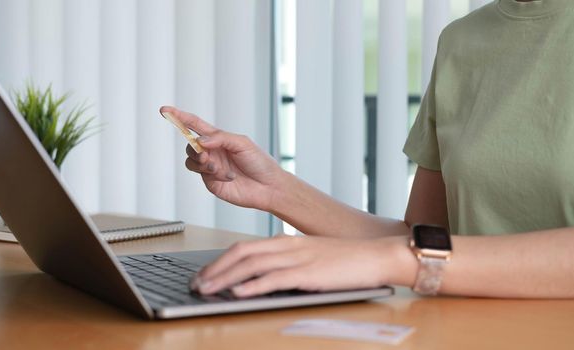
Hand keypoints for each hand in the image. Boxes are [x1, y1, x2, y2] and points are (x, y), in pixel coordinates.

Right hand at [160, 106, 285, 210]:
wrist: (269, 187)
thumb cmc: (260, 163)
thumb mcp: (243, 143)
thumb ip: (221, 138)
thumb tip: (200, 140)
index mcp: (219, 138)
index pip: (194, 125)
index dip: (179, 117)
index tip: (164, 110)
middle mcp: (212, 152)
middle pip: (189, 145)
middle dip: (193, 148)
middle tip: (205, 155)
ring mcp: (211, 168)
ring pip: (191, 161)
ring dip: (201, 162)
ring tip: (215, 166)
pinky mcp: (211, 182)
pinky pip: (203, 175)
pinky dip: (214, 174)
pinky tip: (228, 176)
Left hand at [190, 235, 415, 297]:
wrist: (376, 256)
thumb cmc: (345, 260)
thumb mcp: (309, 256)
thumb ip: (286, 262)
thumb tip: (262, 276)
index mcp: (285, 241)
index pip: (243, 247)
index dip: (219, 261)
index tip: (204, 275)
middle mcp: (287, 246)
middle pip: (241, 253)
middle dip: (215, 269)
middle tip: (196, 284)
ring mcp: (298, 258)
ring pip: (252, 265)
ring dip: (226, 278)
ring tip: (207, 289)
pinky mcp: (309, 273)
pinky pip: (275, 278)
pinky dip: (254, 285)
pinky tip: (239, 293)